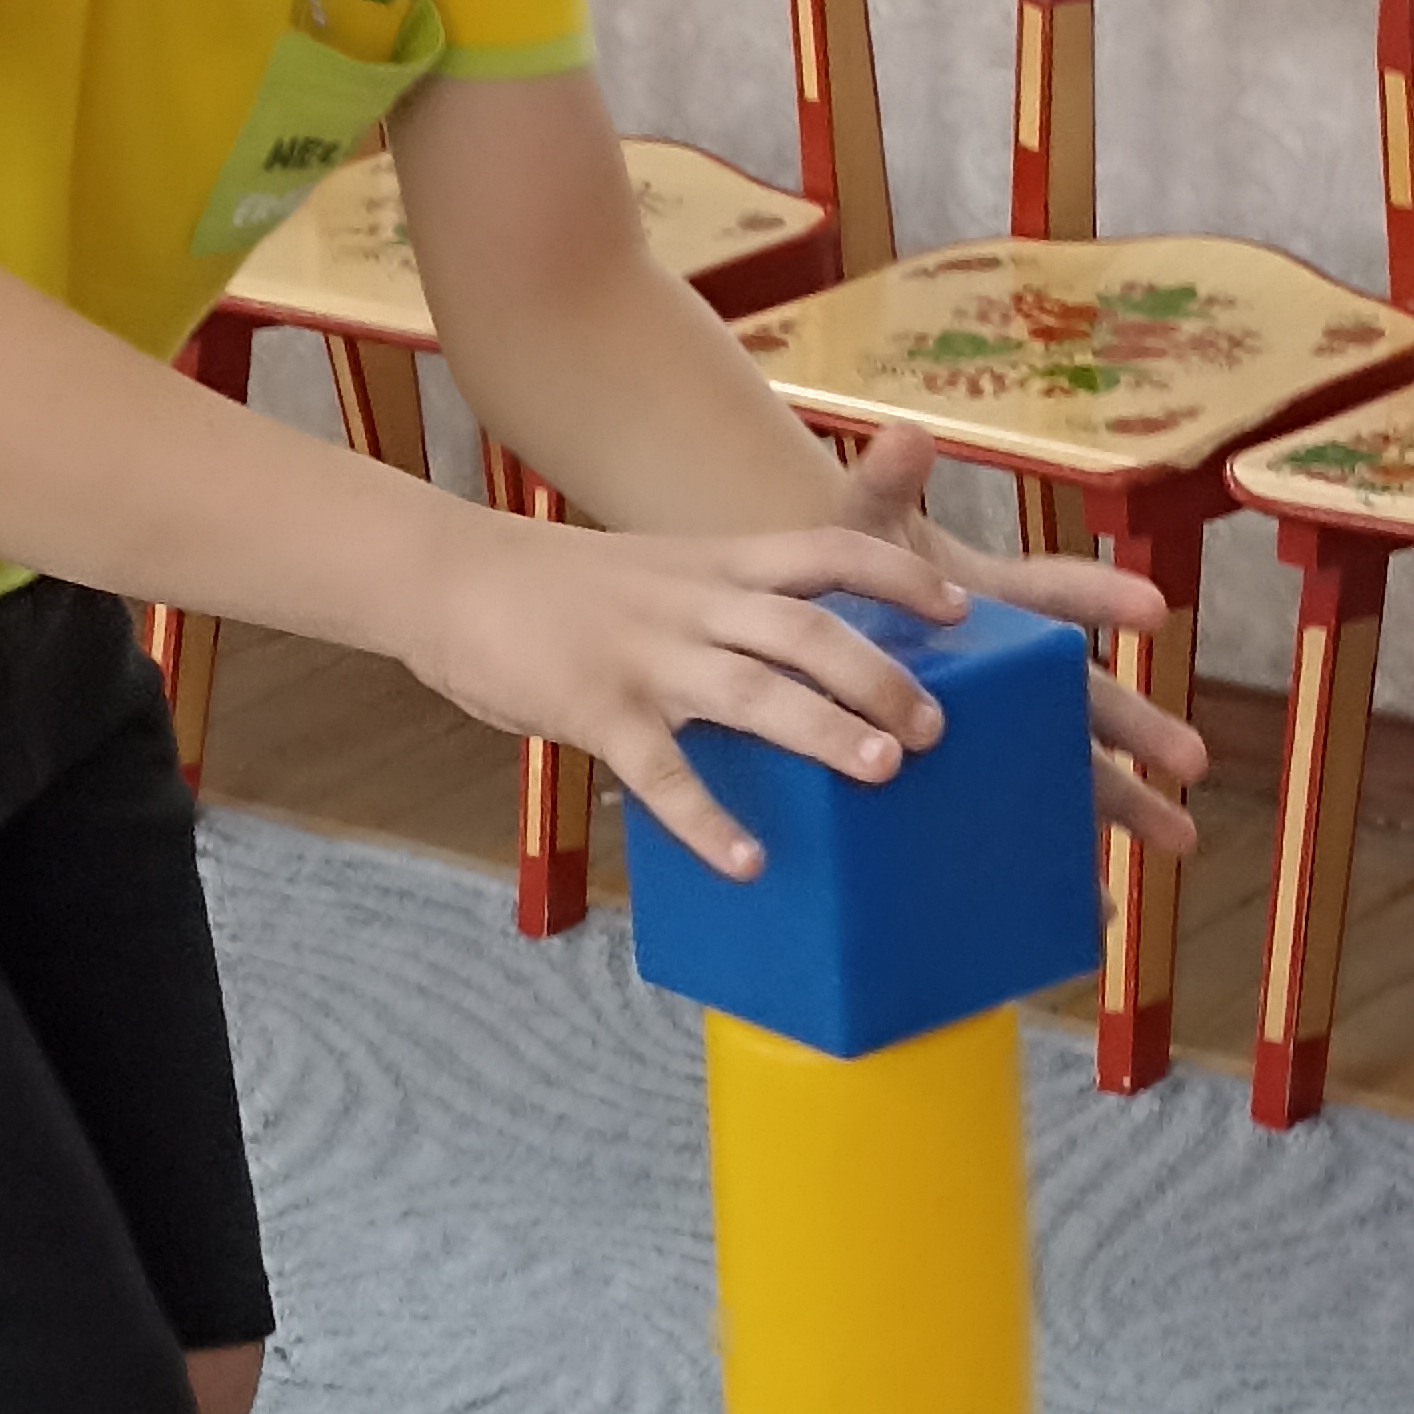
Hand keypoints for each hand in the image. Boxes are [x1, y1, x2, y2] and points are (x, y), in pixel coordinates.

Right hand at [412, 493, 972, 881]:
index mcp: (716, 564)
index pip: (829, 552)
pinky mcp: (596, 709)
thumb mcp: (659, 573)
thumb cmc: (560, 587)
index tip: (962, 606)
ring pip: (752, 691)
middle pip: (808, 629)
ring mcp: (646, 655)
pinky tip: (747, 861)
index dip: (900, 576)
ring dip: (823, 729)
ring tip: (883, 770)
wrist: (450, 574)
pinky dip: (707, 820)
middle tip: (936, 726)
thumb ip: (725, 607)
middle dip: (880, 673)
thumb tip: (798, 663)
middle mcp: (693, 603)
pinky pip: (662, 772)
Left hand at [827, 423, 1204, 860]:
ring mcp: (1008, 731)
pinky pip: (1030, 828)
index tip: (1153, 609)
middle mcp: (1019, 670)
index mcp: (998, 606)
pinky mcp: (983, 783)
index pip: (1058, 594)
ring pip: (1078, 769)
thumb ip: (883, 486)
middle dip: (1140, 726)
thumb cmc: (849, 583)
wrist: (810, 642)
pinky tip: (1096, 913)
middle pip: (1089, 697)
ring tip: (1180, 839)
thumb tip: (907, 433)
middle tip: (1193, 758)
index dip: (1102, 597)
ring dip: (1128, 803)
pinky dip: (1063, 867)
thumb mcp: (860, 533)